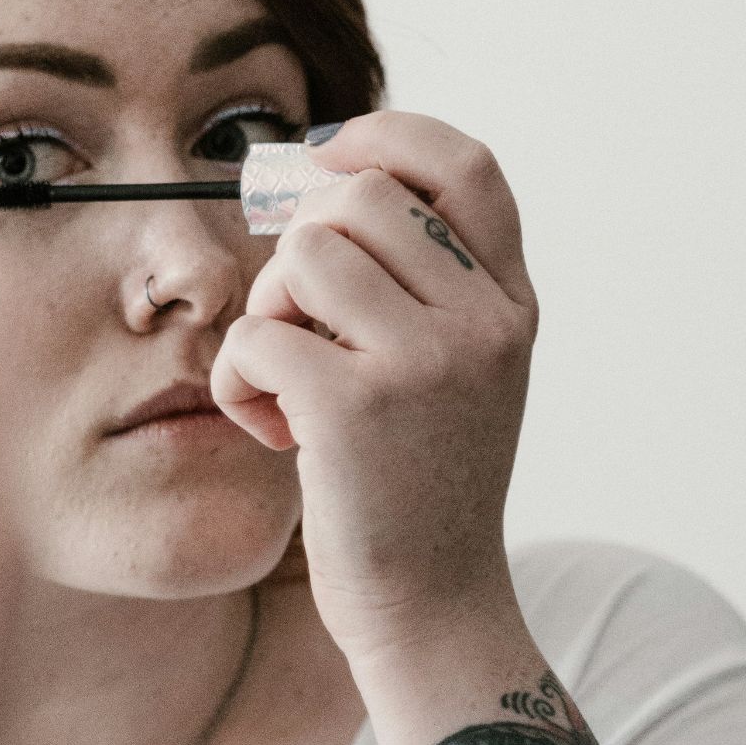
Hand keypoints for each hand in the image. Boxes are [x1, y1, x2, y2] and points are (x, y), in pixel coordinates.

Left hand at [210, 111, 538, 655]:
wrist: (433, 607)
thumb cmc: (416, 481)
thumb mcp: (454, 368)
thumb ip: (418, 279)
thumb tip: (321, 171)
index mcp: (509, 304)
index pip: (466, 164)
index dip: (387, 137)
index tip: (327, 156)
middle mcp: (483, 322)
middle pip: (356, 198)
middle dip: (301, 248)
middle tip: (301, 325)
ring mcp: (426, 362)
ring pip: (301, 255)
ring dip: (267, 313)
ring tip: (289, 382)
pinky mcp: (356, 408)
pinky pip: (254, 333)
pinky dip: (236, 380)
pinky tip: (271, 429)